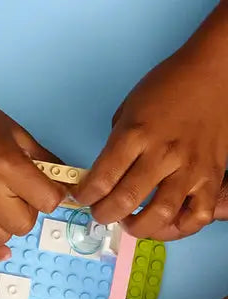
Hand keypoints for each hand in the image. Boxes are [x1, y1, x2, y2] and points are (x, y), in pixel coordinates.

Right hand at [0, 81, 64, 263]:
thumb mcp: (14, 131)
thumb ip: (42, 161)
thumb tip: (66, 186)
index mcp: (5, 164)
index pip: (47, 201)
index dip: (50, 197)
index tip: (43, 191)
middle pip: (23, 225)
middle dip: (26, 212)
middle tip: (15, 196)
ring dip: (4, 225)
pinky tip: (0, 252)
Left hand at [75, 48, 227, 239]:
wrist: (217, 70)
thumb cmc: (169, 87)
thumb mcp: (128, 109)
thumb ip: (115, 146)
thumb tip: (104, 176)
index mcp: (135, 134)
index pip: (100, 180)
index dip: (85, 196)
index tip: (83, 196)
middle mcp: (162, 153)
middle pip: (124, 202)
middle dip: (104, 215)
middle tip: (102, 212)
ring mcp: (190, 167)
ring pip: (161, 215)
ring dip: (138, 227)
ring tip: (130, 222)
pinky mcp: (212, 175)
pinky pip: (198, 215)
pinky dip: (180, 228)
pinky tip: (165, 224)